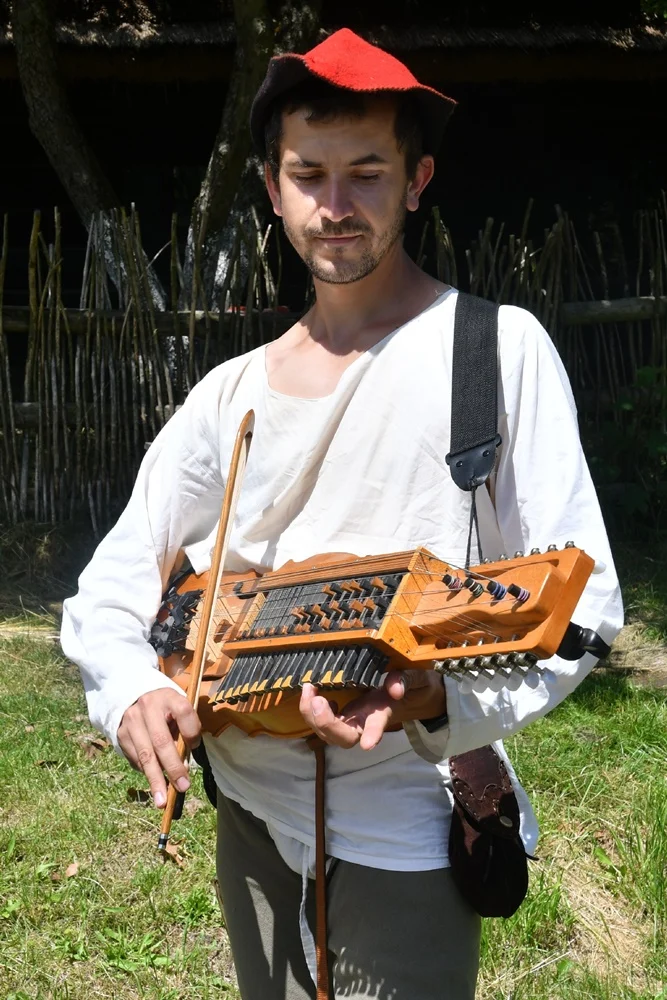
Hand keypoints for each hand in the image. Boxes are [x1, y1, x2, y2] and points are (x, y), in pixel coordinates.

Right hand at [117, 689, 201, 807]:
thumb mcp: (178, 710)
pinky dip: (146, 773)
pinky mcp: (121, 735)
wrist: (135, 697)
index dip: (192, 731)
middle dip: (173, 767)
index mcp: (169, 697)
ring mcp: (131, 721)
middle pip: (161, 741)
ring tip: (162, 800)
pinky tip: (155, 784)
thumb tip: (185, 761)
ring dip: (155, 780)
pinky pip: (135, 759)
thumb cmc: (167, 709)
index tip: (195, 746)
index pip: (183, 712)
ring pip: (145, 755)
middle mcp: (148, 707)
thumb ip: (185, 730)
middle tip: (183, 787)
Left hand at [299, 669, 445, 750]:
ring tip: (309, 689)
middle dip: (327, 724)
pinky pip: (319, 722)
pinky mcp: (338, 717)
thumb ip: (406, 680)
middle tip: (318, 700)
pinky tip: (313, 691)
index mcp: (381, 714)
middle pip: (344, 739)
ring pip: (326, 733)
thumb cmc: (407, 685)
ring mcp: (349, 723)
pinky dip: (310, 709)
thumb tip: (396, 688)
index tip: (368, 744)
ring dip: (312, 715)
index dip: (372, 734)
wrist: (401, 691)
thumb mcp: (413, 678)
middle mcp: (363, 724)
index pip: (377, 727)